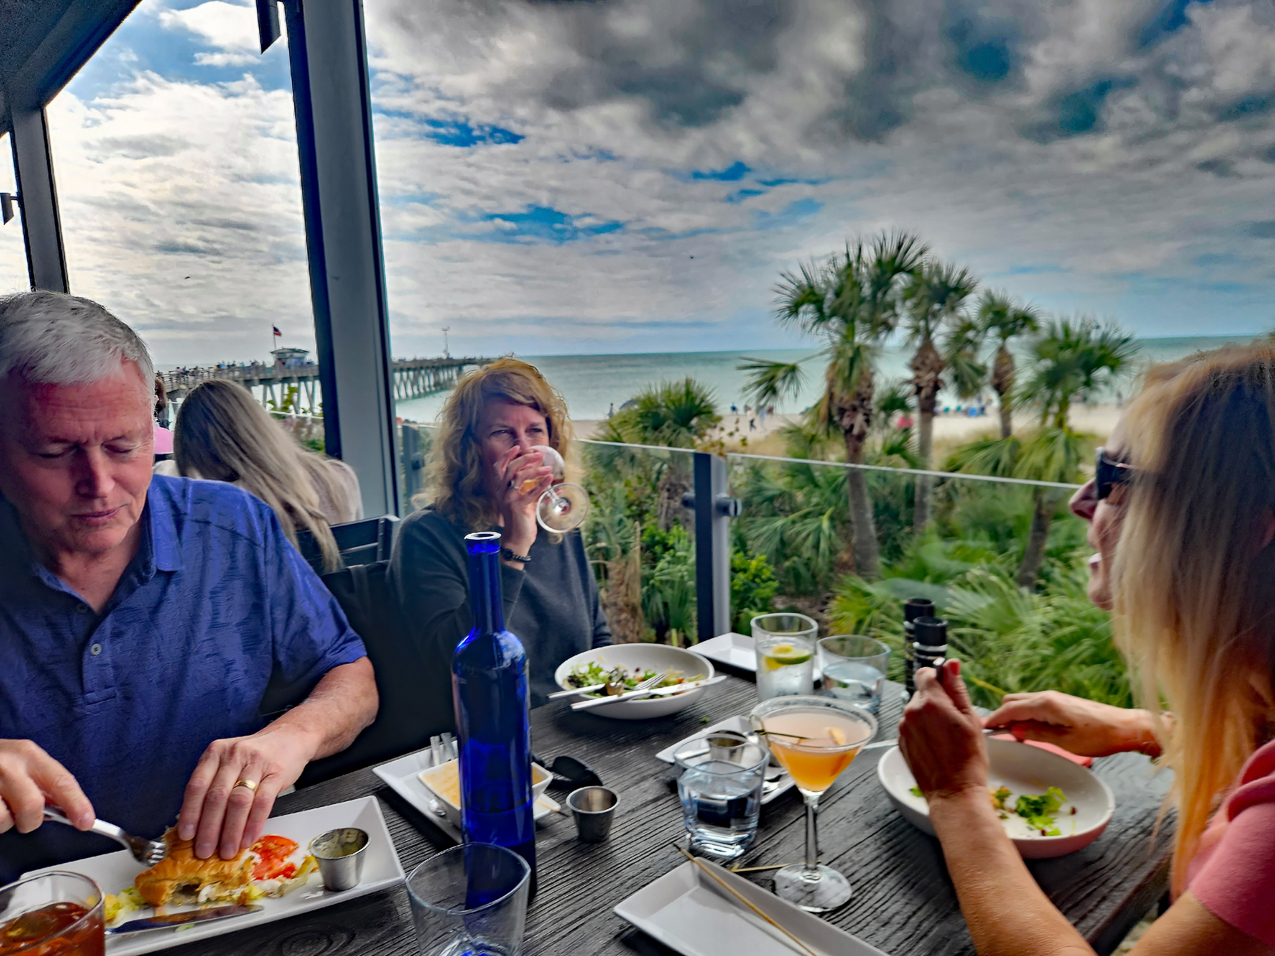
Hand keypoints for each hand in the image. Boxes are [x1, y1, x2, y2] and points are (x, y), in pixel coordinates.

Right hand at [0, 740, 93, 833]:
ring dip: (4, 823)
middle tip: (23, 816)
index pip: (61, 781)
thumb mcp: (21, 761)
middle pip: (33, 806)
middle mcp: (8, 765)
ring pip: (5, 820)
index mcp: (28, 753)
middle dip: (31, 820)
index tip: (86, 822)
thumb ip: (42, 782)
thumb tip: (65, 810)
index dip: (77, 804)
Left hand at [177, 724, 318, 859]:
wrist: (290, 737)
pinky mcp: (276, 773)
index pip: (197, 786)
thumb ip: (212, 785)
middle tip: (204, 851)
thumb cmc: (254, 756)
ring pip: (239, 801)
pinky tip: (247, 839)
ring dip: (231, 831)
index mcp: (215, 753)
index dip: (190, 813)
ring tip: (227, 851)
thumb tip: (197, 825)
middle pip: (217, 797)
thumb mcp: (228, 761)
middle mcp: (233, 755)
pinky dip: (253, 824)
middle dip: (209, 829)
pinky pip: (263, 802)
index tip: (186, 835)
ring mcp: (256, 763)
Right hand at [492, 444, 551, 558]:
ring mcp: (508, 499)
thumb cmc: (520, 518)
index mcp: (500, 488)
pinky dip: (541, 484)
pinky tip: (550, 479)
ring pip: (519, 477)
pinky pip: (530, 492)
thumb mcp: (522, 499)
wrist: (517, 538)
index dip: (507, 456)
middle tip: (538, 454)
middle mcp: (501, 492)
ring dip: (535, 470)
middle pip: (510, 469)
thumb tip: (543, 474)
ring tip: (548, 468)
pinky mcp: (518, 507)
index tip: (518, 448)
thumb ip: (528, 487)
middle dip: (524, 459)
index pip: (499, 467)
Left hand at [898, 661, 988, 799]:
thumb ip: (957, 688)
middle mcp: (911, 712)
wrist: (954, 794)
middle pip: (922, 693)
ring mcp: (903, 728)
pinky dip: (922, 731)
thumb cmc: (968, 758)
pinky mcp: (901, 743)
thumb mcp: (971, 719)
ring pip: (916, 711)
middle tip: (955, 720)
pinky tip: (938, 746)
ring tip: (947, 737)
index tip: (949, 690)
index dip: (938, 678)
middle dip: (937, 700)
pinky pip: (912, 727)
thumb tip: (951, 664)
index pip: (925, 673)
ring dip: (929, 716)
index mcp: (930, 702)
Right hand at [983, 691, 1159, 757]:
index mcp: (1046, 704)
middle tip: (998, 735)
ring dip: (1014, 715)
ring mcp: (1054, 697)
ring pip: (1022, 702)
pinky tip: (1030, 730)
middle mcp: (1047, 696)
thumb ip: (1036, 734)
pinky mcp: (1060, 702)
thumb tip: (1014, 730)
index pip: (1010, 709)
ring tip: (1014, 735)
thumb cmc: (1099, 737)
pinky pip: (1034, 705)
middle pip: (1012, 701)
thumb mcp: (1065, 742)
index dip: (994, 719)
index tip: (982, 729)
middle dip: (1002, 716)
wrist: (1125, 727)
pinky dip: (1025, 715)